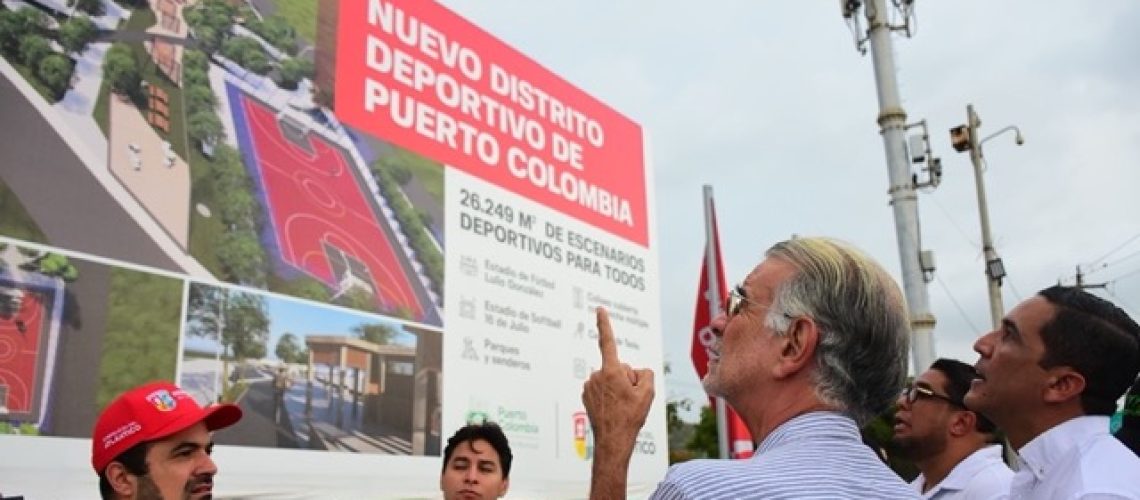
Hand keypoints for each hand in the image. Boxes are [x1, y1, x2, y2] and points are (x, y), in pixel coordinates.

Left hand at [581, 307, 654, 444]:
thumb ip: (644, 373)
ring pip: (610, 379)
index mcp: (611, 371)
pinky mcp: (586, 395)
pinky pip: (603, 388)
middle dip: (626, 378)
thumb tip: (633, 373)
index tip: (599, 309)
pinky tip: (613, 409)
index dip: (605, 324)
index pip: (608, 342)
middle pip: (618, 368)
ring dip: (617, 388)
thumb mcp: (648, 392)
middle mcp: (597, 375)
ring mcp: (590, 385)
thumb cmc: (630, 416)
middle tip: (630, 399)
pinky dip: (609, 395)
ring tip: (621, 406)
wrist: (613, 440)